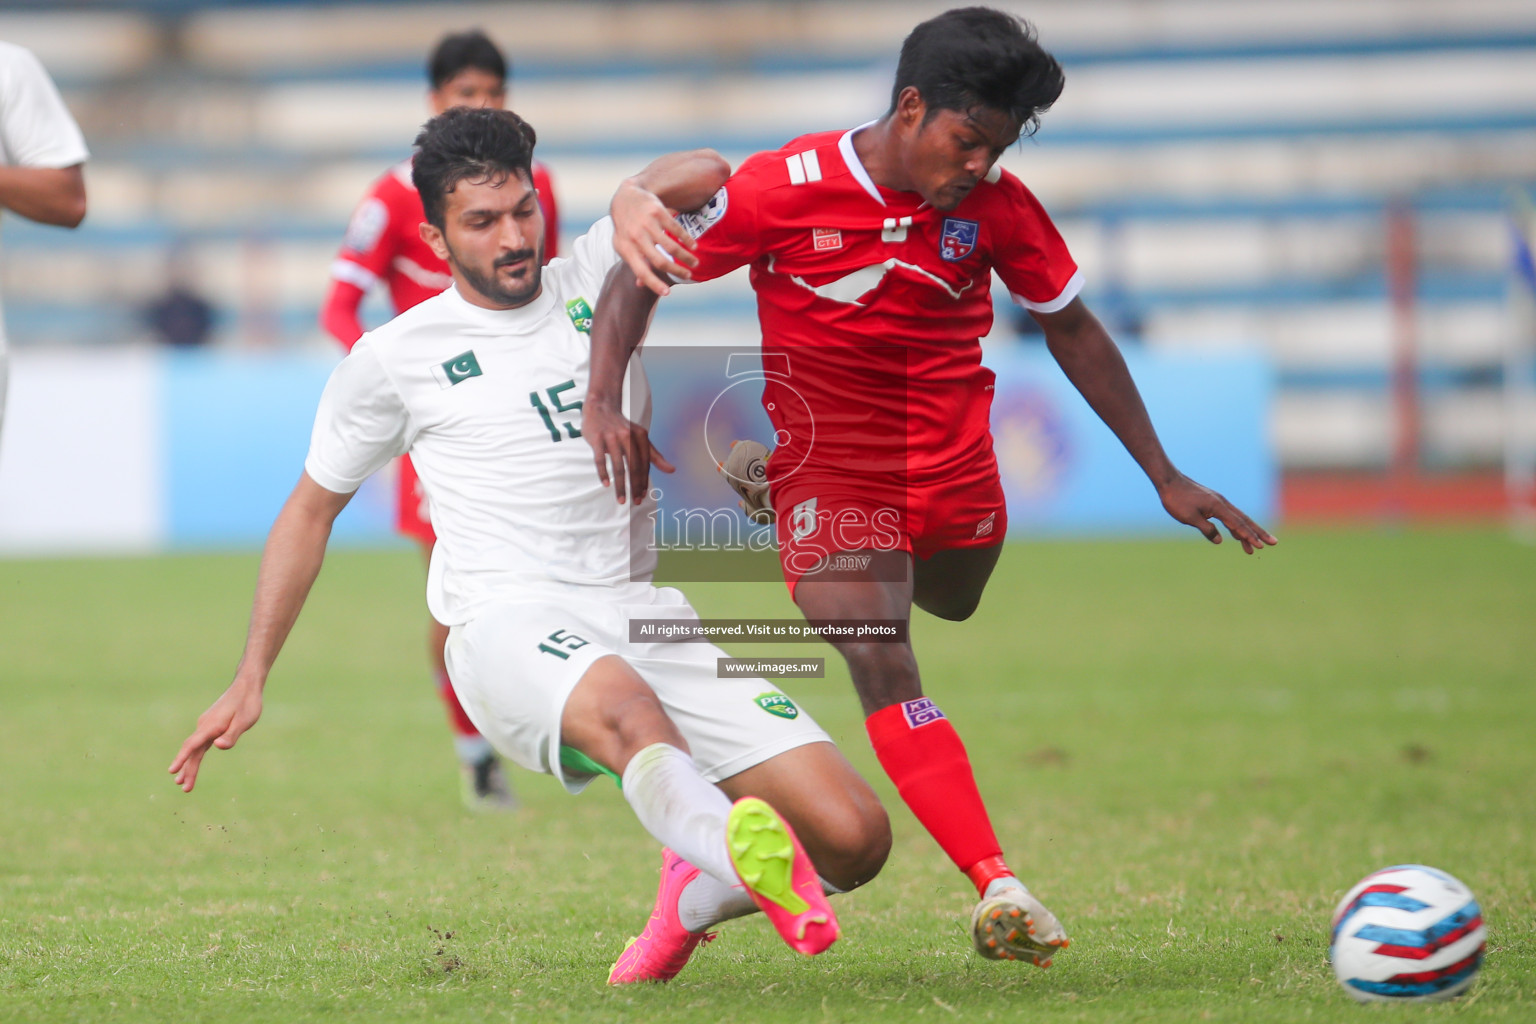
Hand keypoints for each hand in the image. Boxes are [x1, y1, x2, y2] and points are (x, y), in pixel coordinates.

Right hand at [169, 676, 263, 791]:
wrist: (247, 685)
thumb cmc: (248, 704)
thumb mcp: (244, 721)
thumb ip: (231, 735)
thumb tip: (217, 746)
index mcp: (210, 726)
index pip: (192, 745)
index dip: (182, 759)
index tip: (172, 771)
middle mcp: (204, 725)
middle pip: (192, 750)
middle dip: (187, 769)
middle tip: (184, 788)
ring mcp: (206, 725)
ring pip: (195, 747)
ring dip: (189, 764)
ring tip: (181, 781)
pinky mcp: (211, 725)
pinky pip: (199, 743)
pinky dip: (195, 754)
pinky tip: (192, 762)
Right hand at [584, 401, 674, 503]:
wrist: (601, 407)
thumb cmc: (622, 427)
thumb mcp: (640, 438)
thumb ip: (654, 455)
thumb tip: (672, 470)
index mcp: (640, 436)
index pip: (644, 464)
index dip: (644, 481)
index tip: (642, 496)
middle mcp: (627, 436)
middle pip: (633, 467)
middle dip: (635, 487)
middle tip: (635, 502)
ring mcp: (611, 437)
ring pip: (617, 466)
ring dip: (620, 486)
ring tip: (621, 500)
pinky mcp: (596, 438)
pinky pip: (600, 459)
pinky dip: (603, 473)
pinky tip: (606, 485)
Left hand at [610, 179, 697, 296]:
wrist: (626, 197)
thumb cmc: (626, 227)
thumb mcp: (624, 245)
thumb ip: (634, 262)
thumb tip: (640, 285)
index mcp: (625, 248)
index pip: (641, 271)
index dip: (654, 283)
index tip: (667, 293)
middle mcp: (635, 236)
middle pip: (660, 261)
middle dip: (677, 271)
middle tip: (688, 275)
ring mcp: (646, 223)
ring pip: (671, 246)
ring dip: (686, 257)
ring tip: (694, 262)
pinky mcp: (657, 211)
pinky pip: (676, 229)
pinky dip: (687, 240)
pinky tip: (693, 246)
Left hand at [1158, 473, 1277, 553]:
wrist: (1169, 481)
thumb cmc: (1176, 499)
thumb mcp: (1189, 518)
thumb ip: (1206, 529)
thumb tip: (1219, 540)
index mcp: (1218, 507)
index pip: (1237, 524)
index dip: (1249, 536)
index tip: (1260, 546)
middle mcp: (1222, 503)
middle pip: (1244, 520)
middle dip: (1259, 533)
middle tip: (1274, 543)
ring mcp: (1218, 502)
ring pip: (1238, 519)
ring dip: (1247, 532)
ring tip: (1256, 546)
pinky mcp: (1212, 503)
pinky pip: (1228, 517)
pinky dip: (1235, 527)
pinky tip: (1237, 536)